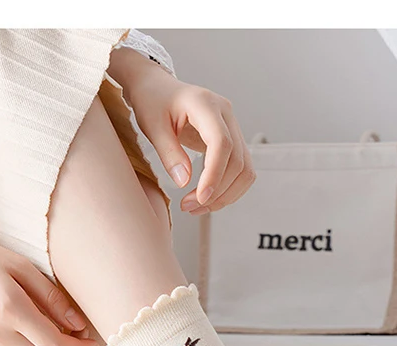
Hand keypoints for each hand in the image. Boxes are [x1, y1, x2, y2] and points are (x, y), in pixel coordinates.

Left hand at [109, 48, 255, 215]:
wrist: (157, 87)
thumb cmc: (152, 101)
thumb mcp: (152, 126)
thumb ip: (169, 153)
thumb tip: (184, 182)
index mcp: (206, 104)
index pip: (221, 143)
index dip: (214, 175)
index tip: (200, 198)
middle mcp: (226, 113)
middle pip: (237, 160)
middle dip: (217, 191)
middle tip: (190, 207)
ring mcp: (232, 126)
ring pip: (244, 169)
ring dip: (226, 194)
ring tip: (198, 207)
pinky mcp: (231, 139)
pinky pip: (241, 169)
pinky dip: (228, 188)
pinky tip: (208, 198)